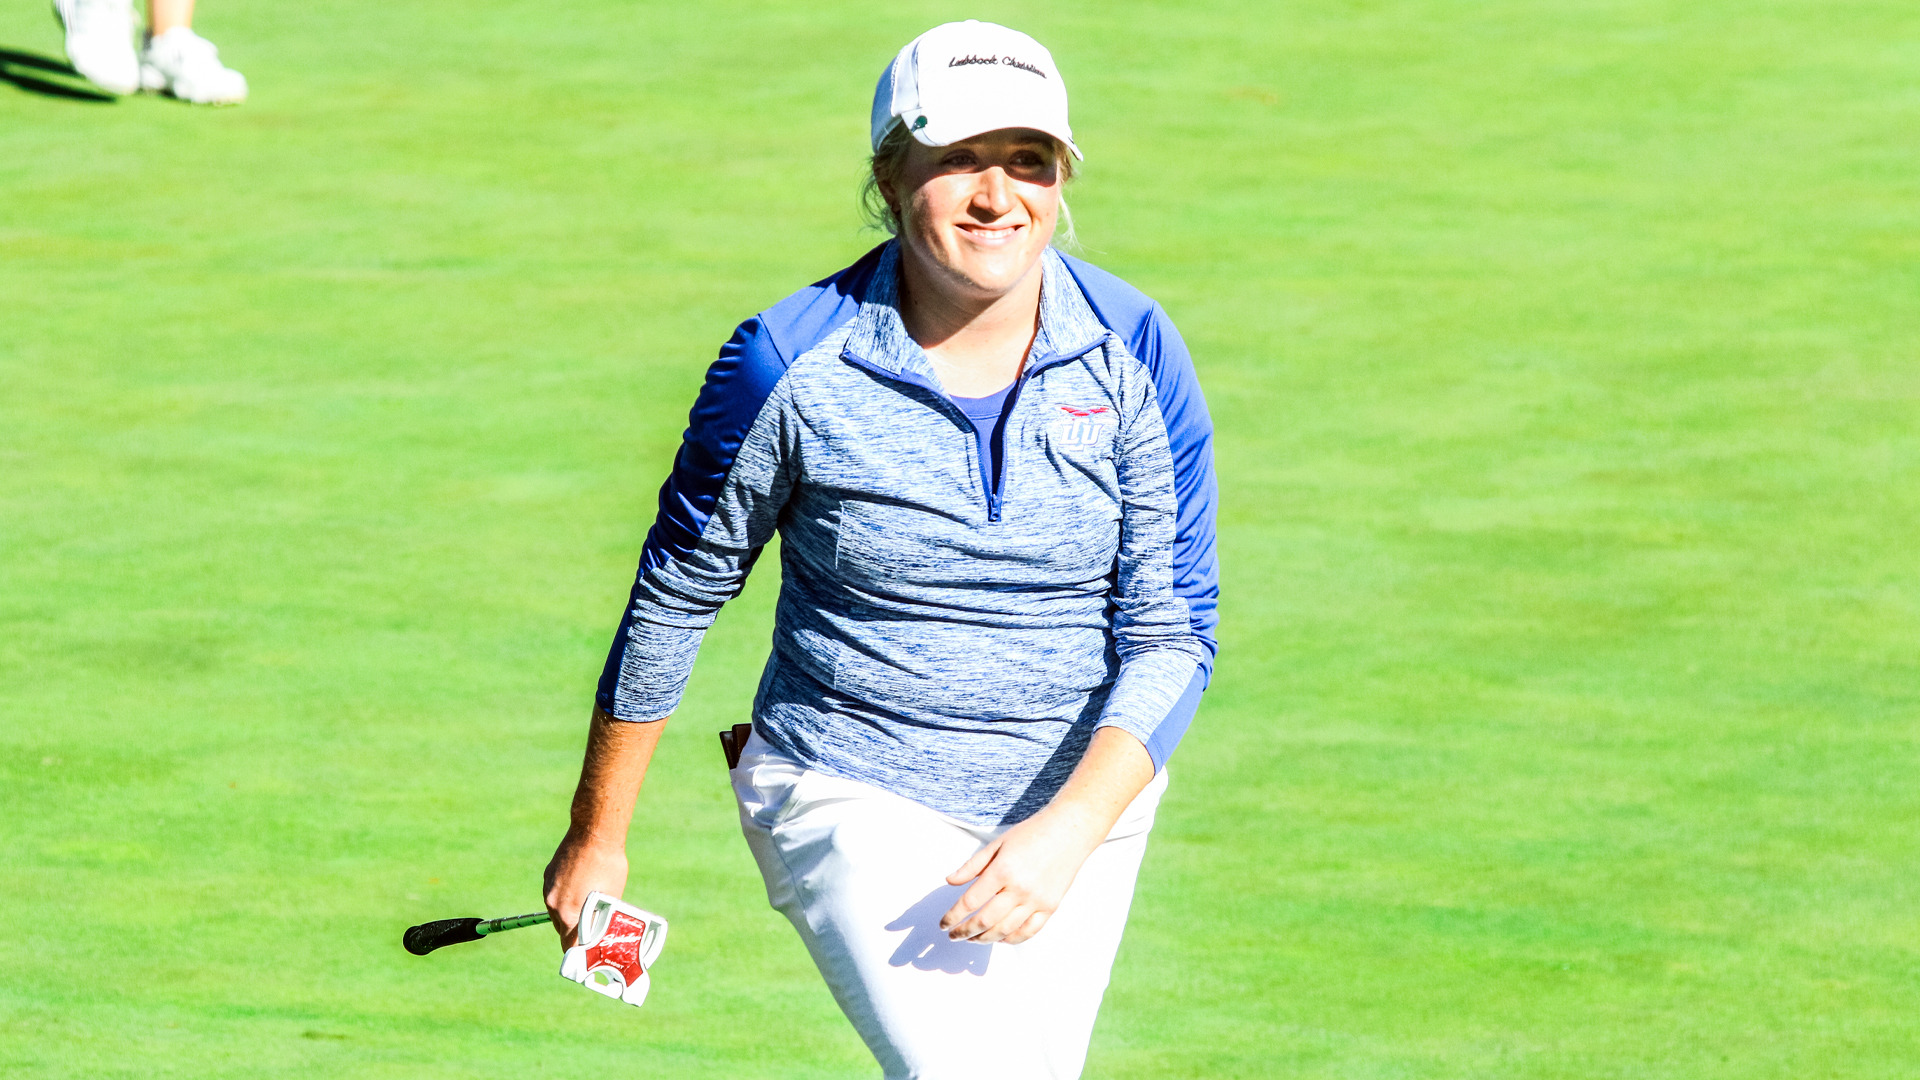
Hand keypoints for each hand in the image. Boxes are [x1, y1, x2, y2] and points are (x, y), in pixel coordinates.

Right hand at [542, 833, 627, 949]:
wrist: (594, 832)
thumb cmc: (608, 865)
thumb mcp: (611, 898)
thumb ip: (600, 918)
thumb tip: (600, 932)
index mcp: (568, 914)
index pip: (568, 945)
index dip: (577, 953)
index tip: (584, 956)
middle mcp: (553, 904)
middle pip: (561, 929)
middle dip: (575, 931)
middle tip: (591, 929)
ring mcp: (548, 888)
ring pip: (557, 910)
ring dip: (570, 911)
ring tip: (588, 902)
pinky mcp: (548, 875)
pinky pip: (555, 894)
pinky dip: (566, 895)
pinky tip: (582, 884)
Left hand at [939, 805, 1106, 944]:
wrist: (1069, 830)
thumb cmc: (1032, 833)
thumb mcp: (997, 843)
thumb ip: (972, 865)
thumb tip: (950, 881)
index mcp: (1002, 871)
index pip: (970, 902)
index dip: (953, 916)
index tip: (944, 924)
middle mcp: (1019, 889)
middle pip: (985, 921)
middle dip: (964, 932)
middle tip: (954, 936)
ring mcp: (1036, 900)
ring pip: (1005, 931)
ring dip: (984, 939)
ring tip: (973, 939)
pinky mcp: (1050, 907)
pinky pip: (1028, 932)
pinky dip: (1011, 939)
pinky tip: (1000, 938)